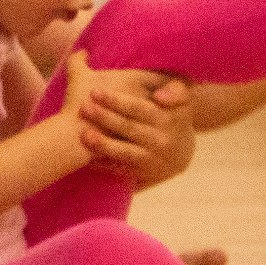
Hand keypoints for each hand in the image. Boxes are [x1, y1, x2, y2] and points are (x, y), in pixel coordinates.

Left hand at [58, 52, 193, 187]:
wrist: (181, 153)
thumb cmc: (174, 117)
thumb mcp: (182, 100)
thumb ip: (175, 90)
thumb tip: (160, 97)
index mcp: (167, 118)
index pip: (138, 107)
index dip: (116, 100)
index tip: (94, 92)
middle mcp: (160, 140)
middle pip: (127, 127)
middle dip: (104, 117)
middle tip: (83, 108)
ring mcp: (150, 159)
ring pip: (123, 151)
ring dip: (103, 144)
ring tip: (83, 135)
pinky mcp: (140, 174)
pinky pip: (119, 169)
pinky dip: (102, 164)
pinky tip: (85, 157)